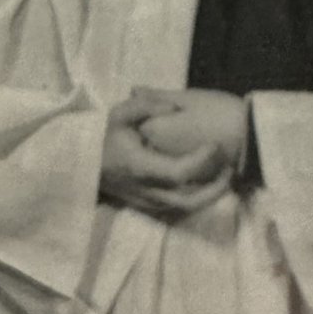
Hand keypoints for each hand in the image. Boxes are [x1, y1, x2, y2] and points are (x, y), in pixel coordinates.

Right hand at [100, 89, 231, 218]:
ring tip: (225, 175)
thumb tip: (173, 108)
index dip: (201, 161)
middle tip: (231, 169)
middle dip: (216, 188)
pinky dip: (198, 198)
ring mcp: (148, 202)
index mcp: (140, 167)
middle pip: (190, 201)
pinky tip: (208, 182)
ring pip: (187, 208)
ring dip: (210, 195)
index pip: (179, 173)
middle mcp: (146, 191)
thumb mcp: (119, 113)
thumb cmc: (102, 137)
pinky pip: (179, 208)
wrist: (82, 165)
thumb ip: (147, 105)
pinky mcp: (149, 206)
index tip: (214, 145)